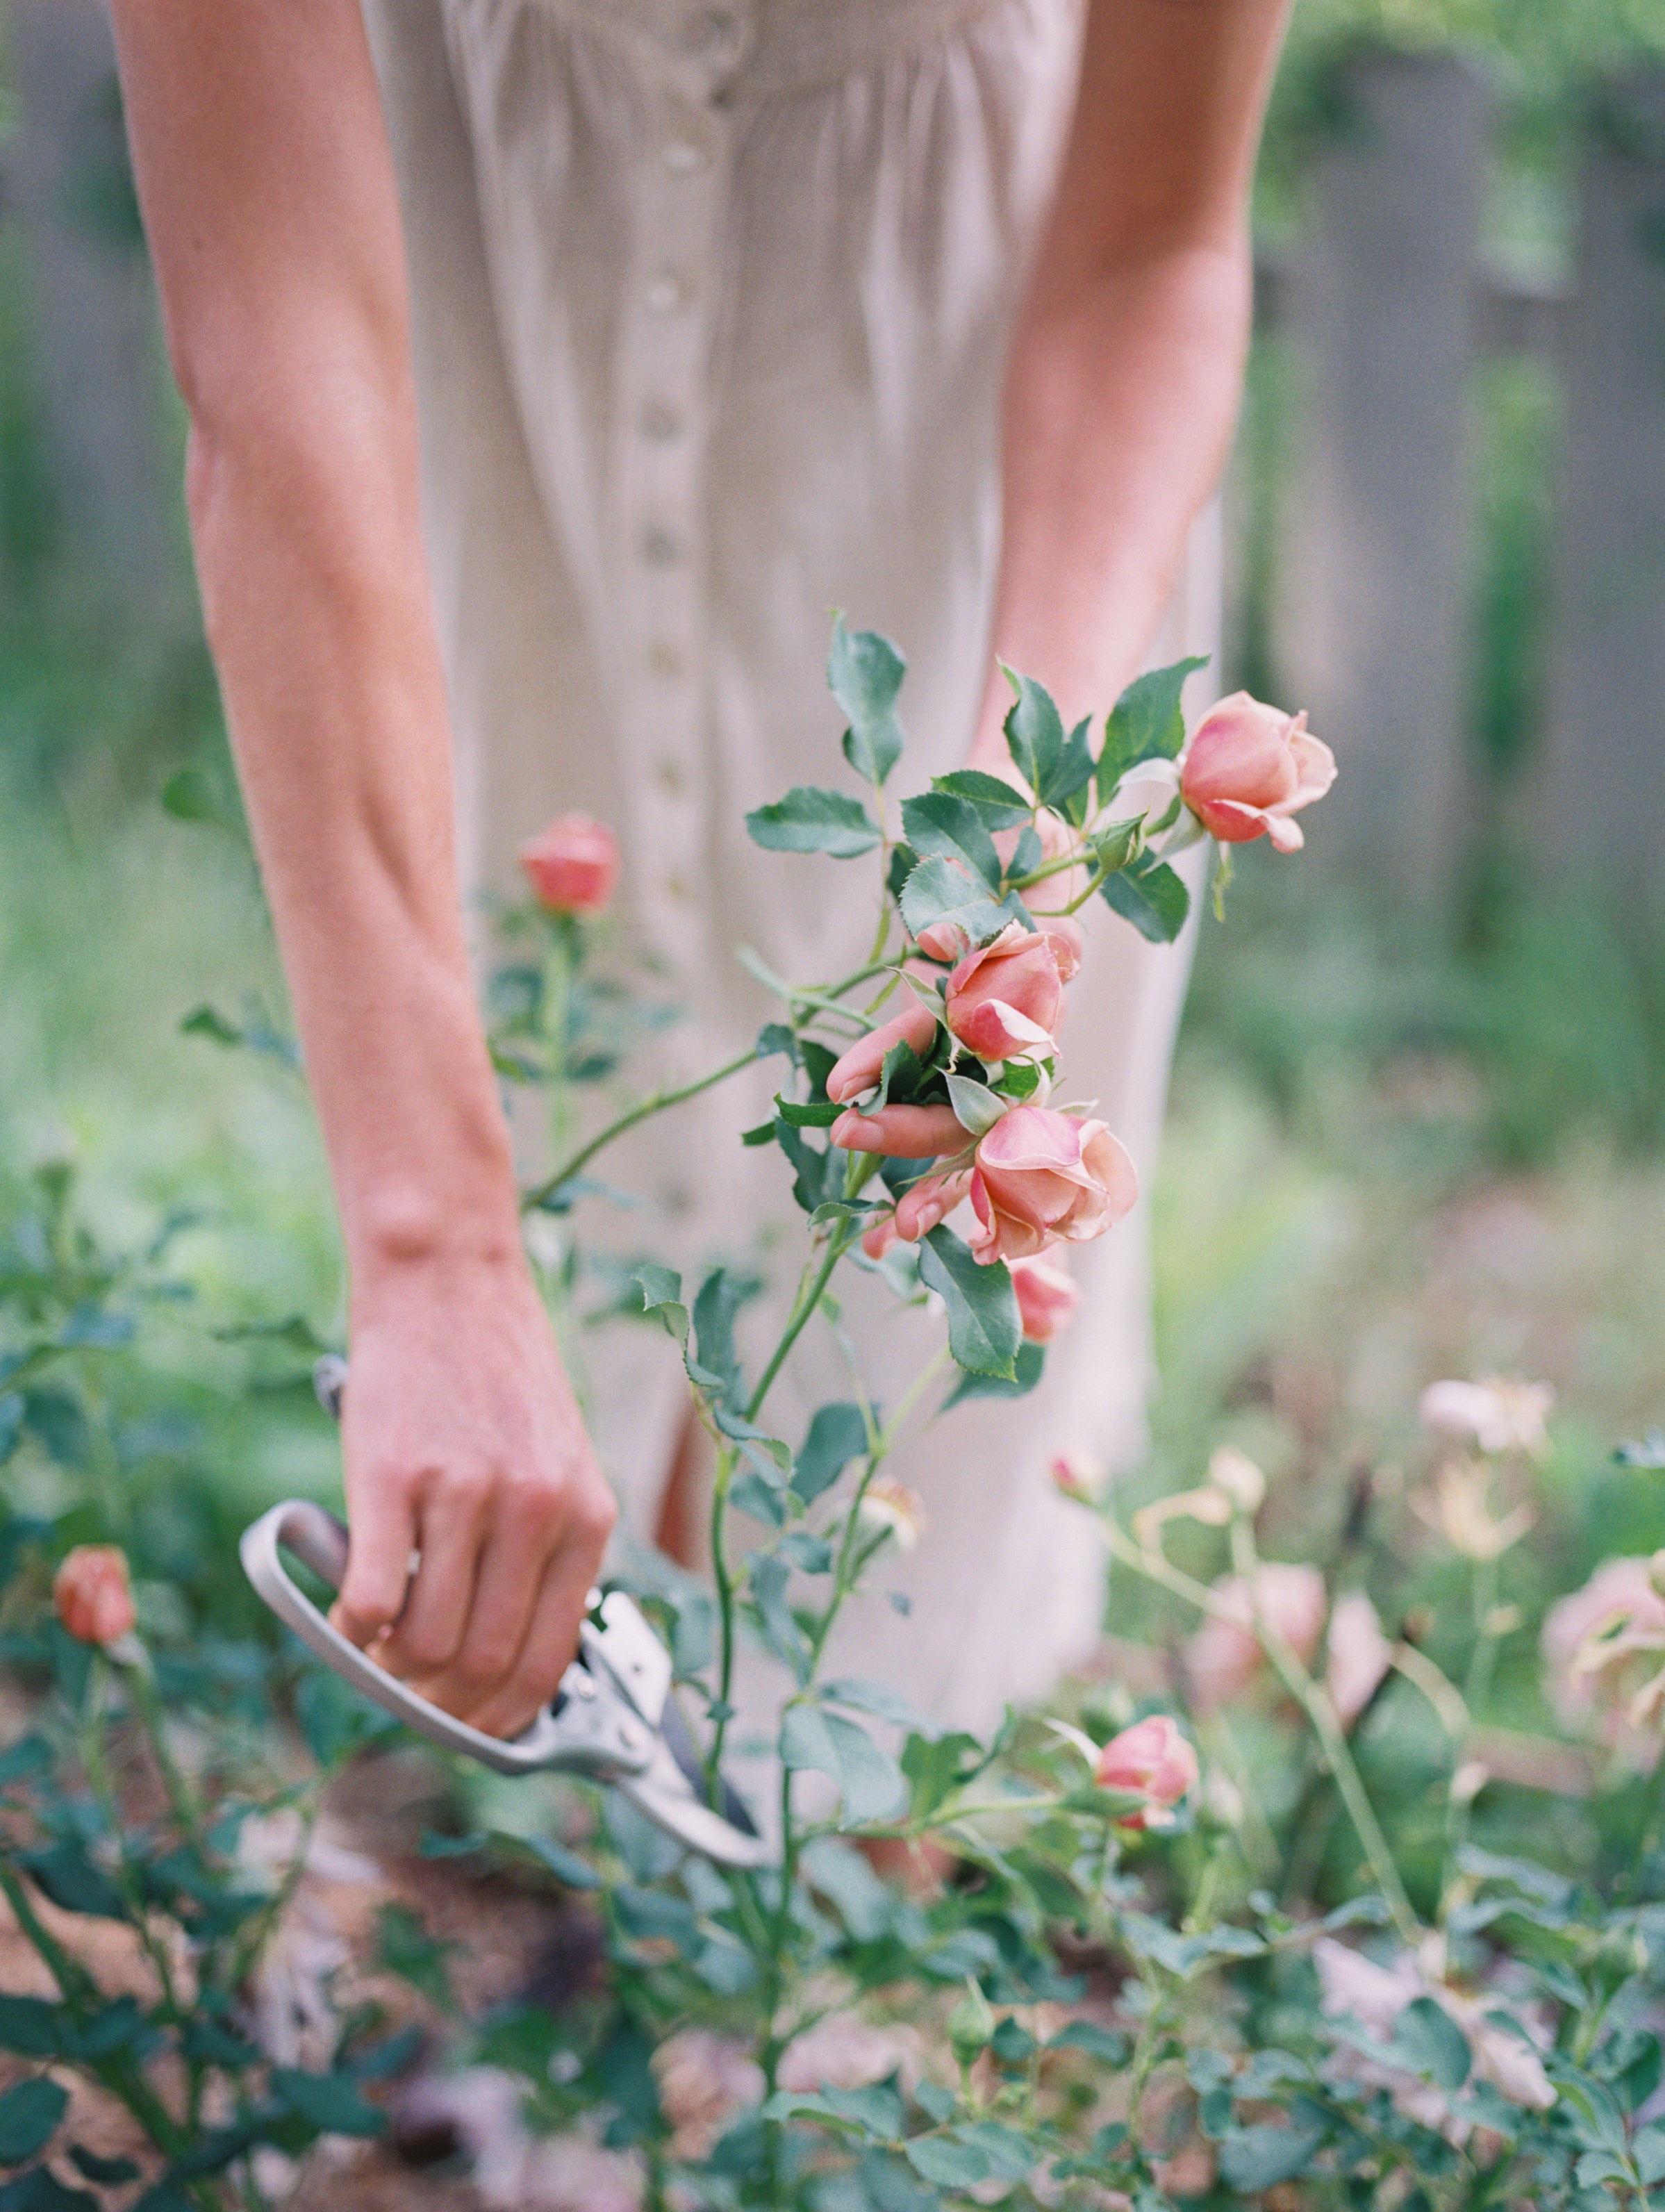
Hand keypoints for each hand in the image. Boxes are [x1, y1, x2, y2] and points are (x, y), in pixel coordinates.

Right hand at [329, 1244, 615, 1738]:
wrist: (448, 1281)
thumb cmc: (497, 1373)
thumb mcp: (558, 1461)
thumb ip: (547, 1548)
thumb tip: (510, 1658)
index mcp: (587, 1516)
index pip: (548, 1662)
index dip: (502, 1716)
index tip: (470, 1725)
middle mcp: (536, 1511)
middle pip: (483, 1664)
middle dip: (441, 1705)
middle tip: (410, 1695)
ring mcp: (466, 1494)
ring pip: (425, 1642)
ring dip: (392, 1667)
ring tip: (376, 1649)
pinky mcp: (394, 1477)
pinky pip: (369, 1597)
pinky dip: (352, 1627)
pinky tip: (347, 1613)